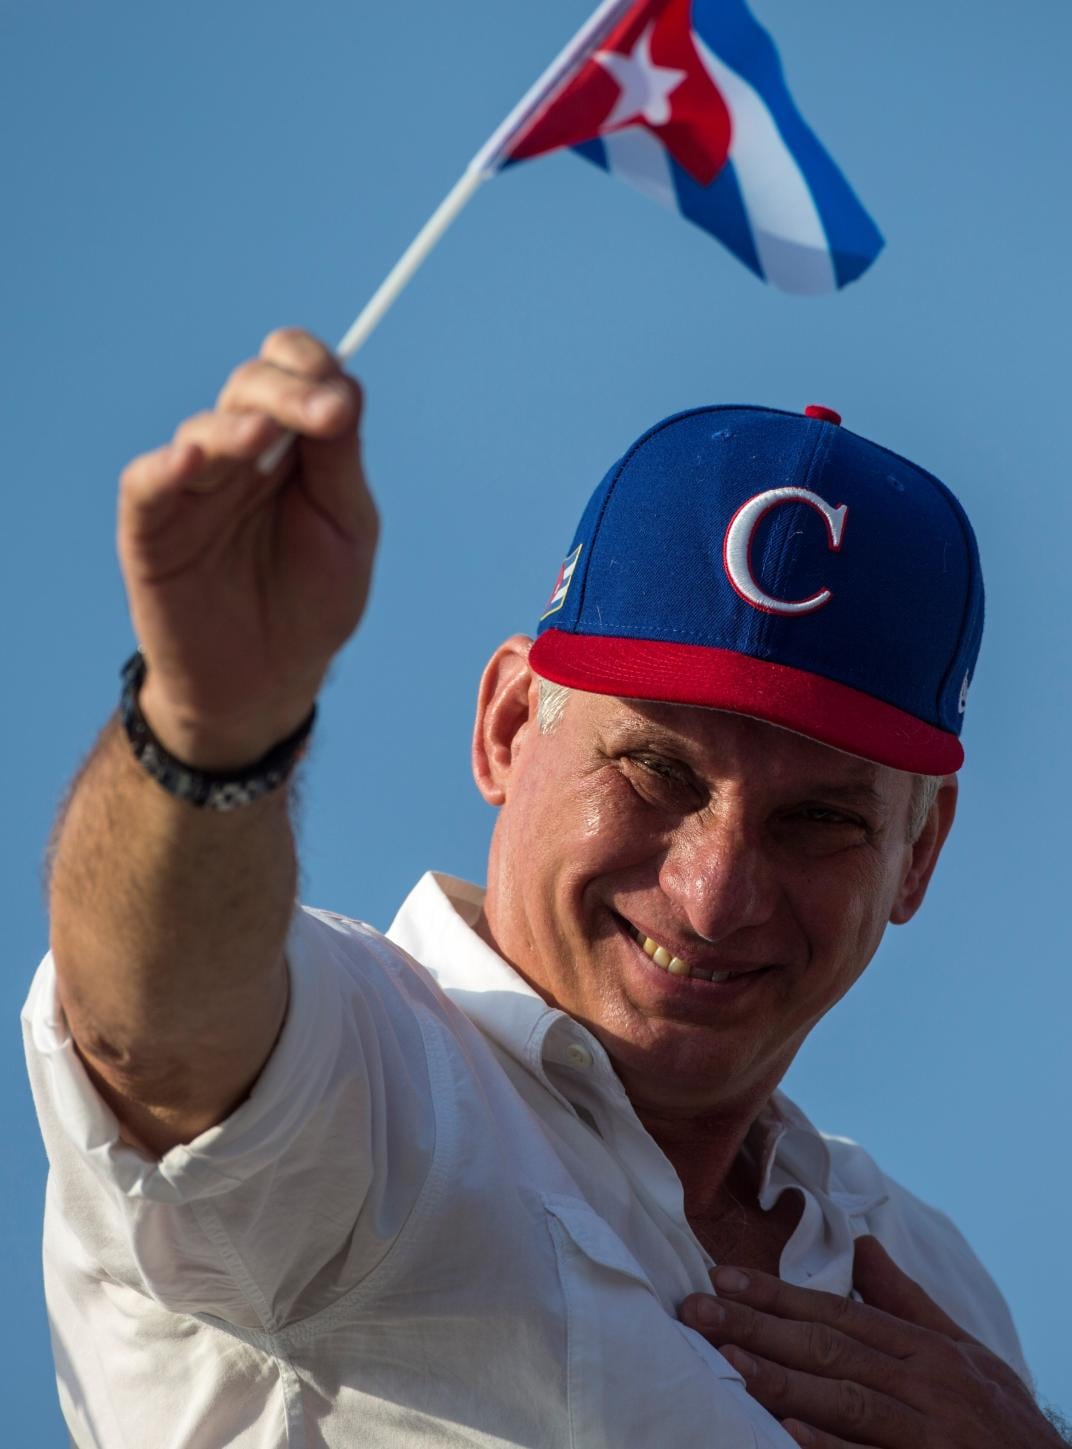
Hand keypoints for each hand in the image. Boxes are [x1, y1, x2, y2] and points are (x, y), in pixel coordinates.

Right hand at [118, 327, 376, 766]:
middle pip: (250, 388)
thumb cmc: (311, 603)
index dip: (311, 367)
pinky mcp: (150, 527)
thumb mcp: (347, 528)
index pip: (292, 374)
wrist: (266, 682)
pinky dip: (165, 467)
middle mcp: (238, 453)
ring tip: (264, 432)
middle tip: (323, 414)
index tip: (339, 392)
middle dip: (287, 391)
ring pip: (204, 430)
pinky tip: (192, 459)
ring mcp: (192, 486)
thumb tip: (344, 387)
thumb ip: (340, 461)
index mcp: (291, 445)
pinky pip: (148, 484)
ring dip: (236, 425)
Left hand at [679, 1236, 1061, 1447]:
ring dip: (783, 1379)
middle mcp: (923, 1382)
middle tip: (697, 1309)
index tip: (721, 1278)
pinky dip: (833, 1446)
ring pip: (846, 1397)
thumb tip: (862, 1245)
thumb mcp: (963, 1351)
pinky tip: (790, 1433)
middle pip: (829, 1346)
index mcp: (923, 1348)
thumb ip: (905, 1303)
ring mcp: (927, 1433)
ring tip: (728, 1360)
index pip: (837, 1311)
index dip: (776, 1294)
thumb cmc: (1001, 1418)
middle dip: (758, 1326)